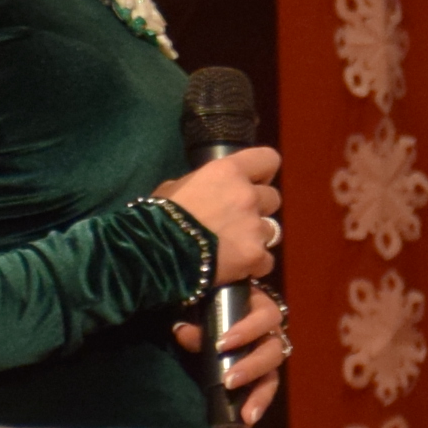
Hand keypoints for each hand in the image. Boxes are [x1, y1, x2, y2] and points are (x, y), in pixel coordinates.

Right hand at [161, 146, 281, 282]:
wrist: (154, 252)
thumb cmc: (158, 216)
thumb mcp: (175, 187)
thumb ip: (201, 185)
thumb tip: (206, 192)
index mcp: (229, 171)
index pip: (268, 159)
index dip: (263, 172)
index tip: (254, 182)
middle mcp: (247, 195)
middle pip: (273, 198)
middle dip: (259, 209)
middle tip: (238, 221)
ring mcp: (254, 227)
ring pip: (271, 231)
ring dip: (256, 238)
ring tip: (234, 248)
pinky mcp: (255, 256)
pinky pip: (267, 262)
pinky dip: (255, 265)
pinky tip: (238, 268)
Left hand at [174, 282, 289, 427]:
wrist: (196, 311)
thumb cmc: (201, 301)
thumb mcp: (196, 304)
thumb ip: (193, 315)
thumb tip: (183, 331)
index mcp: (257, 307)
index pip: (266, 317)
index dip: (248, 330)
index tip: (222, 345)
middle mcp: (267, 333)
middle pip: (274, 351)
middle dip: (253, 368)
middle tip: (230, 382)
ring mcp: (263, 358)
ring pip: (272, 378)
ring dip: (259, 398)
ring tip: (246, 418)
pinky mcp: (255, 378)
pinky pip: (260, 396)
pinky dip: (250, 414)